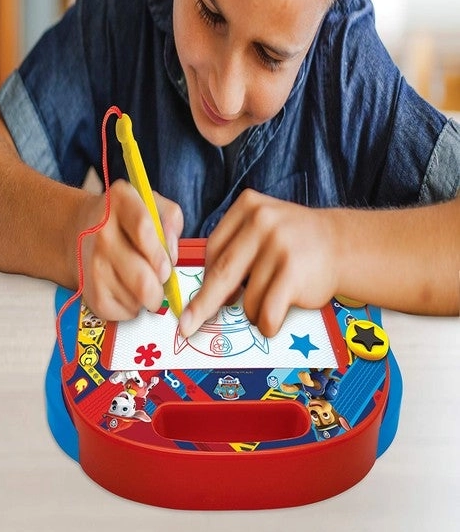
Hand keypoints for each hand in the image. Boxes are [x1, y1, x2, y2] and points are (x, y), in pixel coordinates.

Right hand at [78, 180, 182, 320]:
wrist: (77, 232)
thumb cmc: (124, 220)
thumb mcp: (150, 204)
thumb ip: (171, 220)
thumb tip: (172, 255)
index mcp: (120, 203)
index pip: (142, 228)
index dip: (160, 253)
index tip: (167, 265)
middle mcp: (102, 232)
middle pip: (141, 278)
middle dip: (159, 288)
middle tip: (160, 282)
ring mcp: (92, 264)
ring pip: (136, 299)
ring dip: (147, 297)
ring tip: (141, 282)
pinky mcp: (89, 292)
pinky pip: (124, 312)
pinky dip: (133, 308)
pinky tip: (127, 291)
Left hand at [178, 189, 339, 338]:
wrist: (342, 244)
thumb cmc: (294, 242)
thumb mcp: (263, 226)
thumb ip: (236, 247)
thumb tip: (205, 290)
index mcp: (248, 206)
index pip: (213, 249)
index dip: (206, 278)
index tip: (197, 299)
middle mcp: (262, 221)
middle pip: (221, 272)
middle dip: (203, 304)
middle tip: (187, 325)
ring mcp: (279, 245)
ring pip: (248, 297)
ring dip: (254, 311)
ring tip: (273, 300)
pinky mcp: (293, 271)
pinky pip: (267, 310)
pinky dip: (267, 324)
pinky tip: (273, 321)